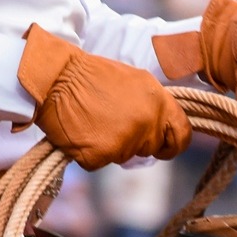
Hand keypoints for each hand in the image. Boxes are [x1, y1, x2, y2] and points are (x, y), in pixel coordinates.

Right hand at [17, 24, 190, 171]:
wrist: (54, 77)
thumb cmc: (89, 74)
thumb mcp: (134, 80)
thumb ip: (153, 104)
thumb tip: (161, 126)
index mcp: (158, 101)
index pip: (182, 135)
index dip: (173, 144)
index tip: (162, 146)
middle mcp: (146, 123)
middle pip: (150, 148)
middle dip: (134, 142)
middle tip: (110, 123)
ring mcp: (124, 141)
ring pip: (123, 156)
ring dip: (109, 146)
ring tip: (91, 121)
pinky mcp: (100, 155)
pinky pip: (99, 162)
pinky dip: (89, 153)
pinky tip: (80, 132)